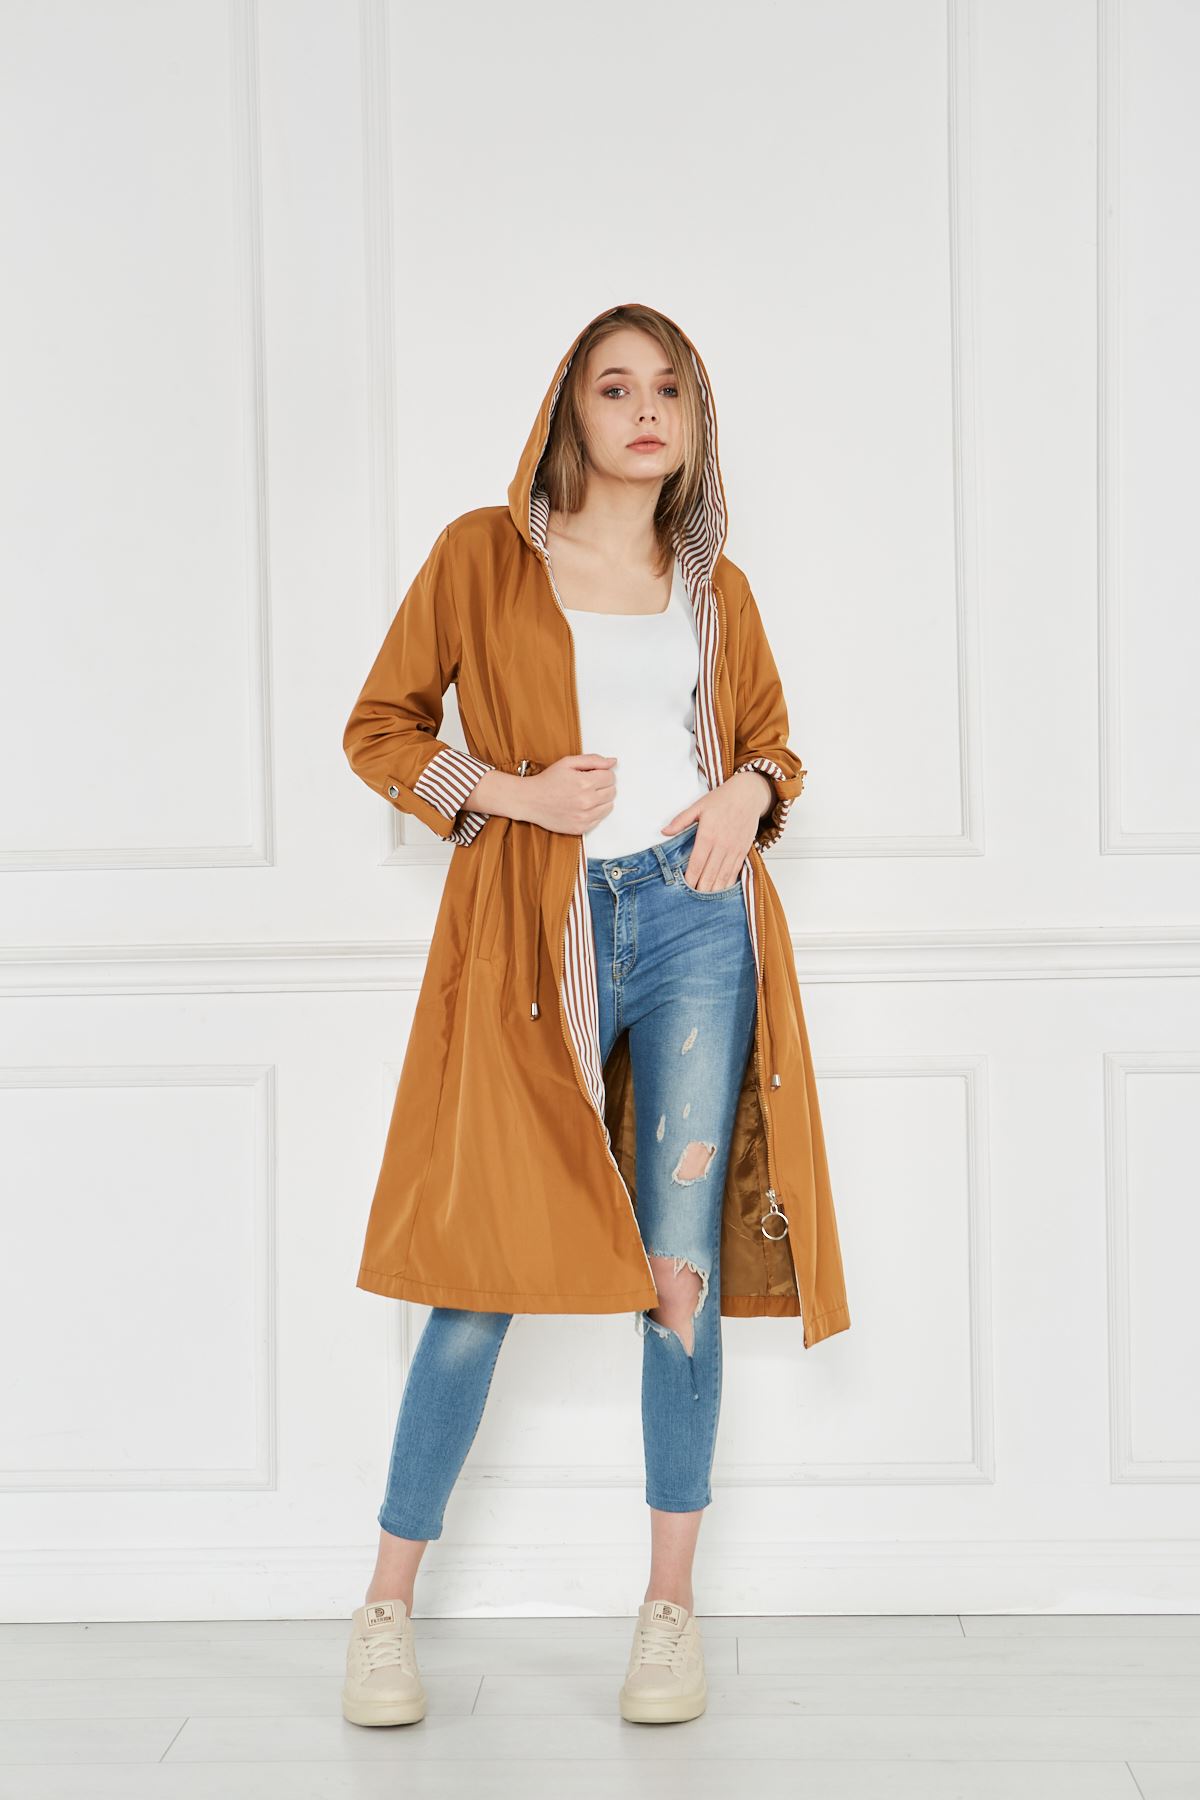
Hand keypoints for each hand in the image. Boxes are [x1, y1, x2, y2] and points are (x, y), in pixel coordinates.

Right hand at [517, 754, 617, 833]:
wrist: (530, 801)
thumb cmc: (547, 781)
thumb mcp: (568, 762)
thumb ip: (593, 760)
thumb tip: (613, 762)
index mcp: (585, 782)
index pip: (611, 777)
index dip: (603, 773)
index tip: (593, 774)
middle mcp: (587, 801)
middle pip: (612, 791)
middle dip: (603, 785)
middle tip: (588, 784)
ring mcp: (585, 816)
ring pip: (609, 806)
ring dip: (601, 799)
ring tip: (585, 795)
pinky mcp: (581, 828)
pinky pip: (600, 819)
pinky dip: (594, 812)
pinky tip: (582, 806)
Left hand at [661, 769, 770, 890]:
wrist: (749, 794)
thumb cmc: (723, 799)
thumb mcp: (698, 806)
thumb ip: (681, 821)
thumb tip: (664, 831)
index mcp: (708, 835)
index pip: (696, 863)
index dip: (690, 878)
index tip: (683, 889)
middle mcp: (722, 845)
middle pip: (710, 874)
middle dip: (701, 889)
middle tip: (692, 902)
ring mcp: (734, 849)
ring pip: (723, 876)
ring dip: (714, 890)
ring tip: (706, 904)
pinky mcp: (743, 851)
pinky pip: (735, 871)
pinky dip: (728, 883)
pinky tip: (722, 891)